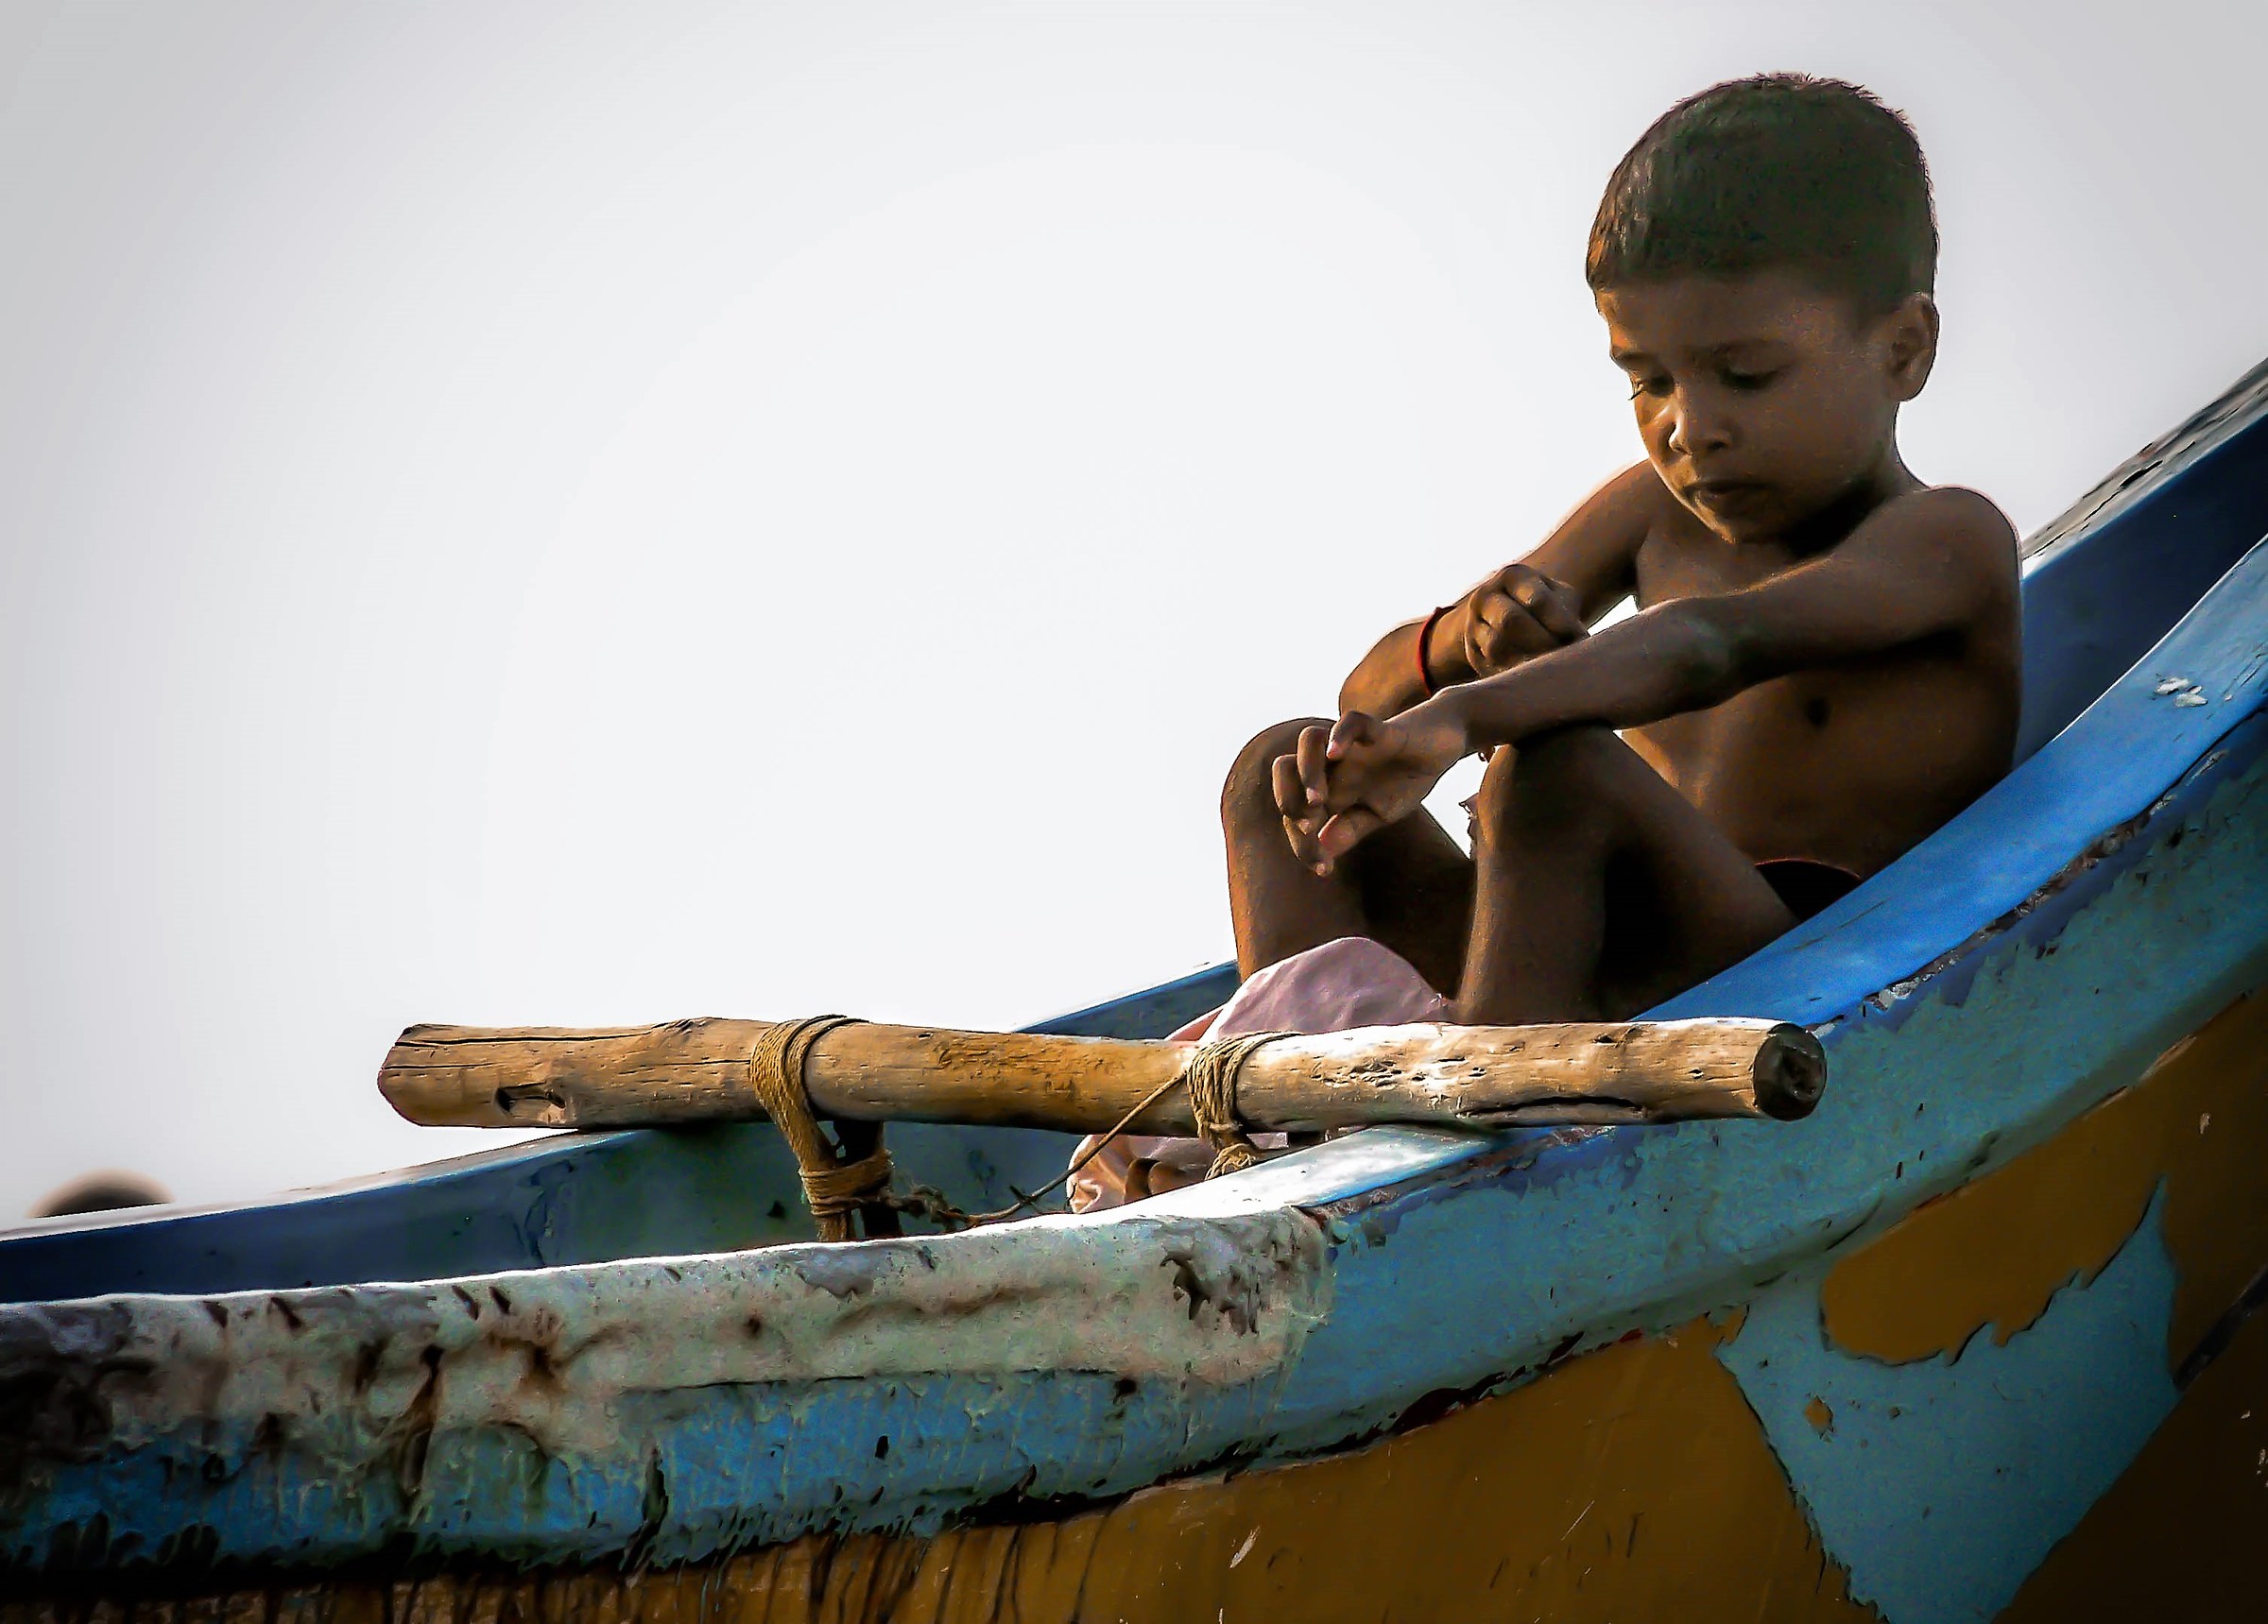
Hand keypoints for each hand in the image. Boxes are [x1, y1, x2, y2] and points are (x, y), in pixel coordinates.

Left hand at [1272, 702, 1469, 875]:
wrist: (1441, 746)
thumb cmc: (1403, 779)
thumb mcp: (1378, 814)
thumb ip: (1350, 830)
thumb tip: (1321, 849)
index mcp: (1327, 786)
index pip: (1294, 810)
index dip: (1302, 843)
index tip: (1325, 869)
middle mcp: (1331, 763)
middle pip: (1284, 769)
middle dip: (1289, 801)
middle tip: (1311, 829)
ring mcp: (1352, 745)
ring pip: (1309, 740)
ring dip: (1307, 772)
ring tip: (1318, 800)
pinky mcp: (1378, 729)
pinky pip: (1351, 722)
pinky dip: (1340, 735)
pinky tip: (1337, 754)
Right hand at [1450, 565, 1586, 678]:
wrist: (1504, 617)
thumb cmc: (1545, 607)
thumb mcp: (1559, 597)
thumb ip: (1567, 612)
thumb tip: (1577, 642)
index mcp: (1512, 576)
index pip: (1536, 599)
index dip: (1559, 622)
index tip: (1577, 637)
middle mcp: (1486, 597)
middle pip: (1510, 621)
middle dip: (1541, 642)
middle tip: (1562, 657)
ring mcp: (1473, 625)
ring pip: (1496, 648)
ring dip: (1526, 660)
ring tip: (1549, 667)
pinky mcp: (1472, 653)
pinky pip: (1490, 667)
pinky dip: (1513, 673)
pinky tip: (1532, 675)